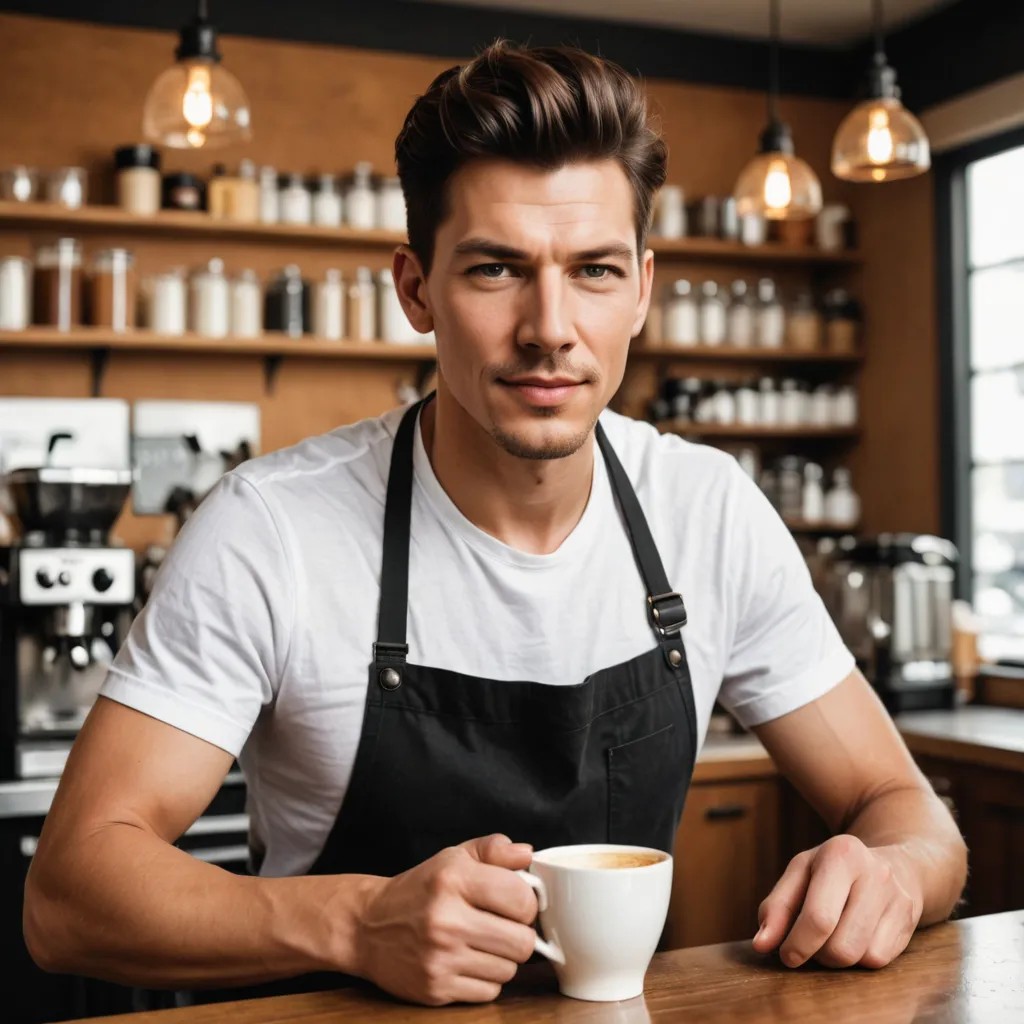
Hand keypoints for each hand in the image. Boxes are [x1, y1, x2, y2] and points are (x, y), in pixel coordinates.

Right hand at [354, 834, 537, 1004]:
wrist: (367, 926)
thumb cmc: (419, 889)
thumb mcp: (453, 858)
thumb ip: (494, 850)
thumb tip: (527, 854)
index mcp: (453, 879)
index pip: (522, 899)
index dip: (527, 903)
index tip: (515, 903)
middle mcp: (446, 919)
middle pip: (522, 942)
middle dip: (520, 934)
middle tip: (503, 926)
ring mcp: (440, 958)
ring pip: (509, 970)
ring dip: (502, 958)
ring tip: (482, 942)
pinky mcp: (435, 988)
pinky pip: (489, 992)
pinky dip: (485, 979)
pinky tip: (468, 961)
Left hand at [752, 834, 922, 968]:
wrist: (896, 864)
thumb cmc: (835, 871)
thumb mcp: (801, 874)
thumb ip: (776, 907)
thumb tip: (761, 944)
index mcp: (841, 855)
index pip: (818, 918)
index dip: (798, 945)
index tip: (786, 955)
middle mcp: (874, 874)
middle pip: (841, 946)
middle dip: (818, 955)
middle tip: (809, 945)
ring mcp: (898, 899)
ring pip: (861, 958)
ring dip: (838, 959)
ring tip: (831, 938)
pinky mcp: (911, 922)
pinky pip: (880, 961)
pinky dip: (860, 959)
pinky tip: (855, 938)